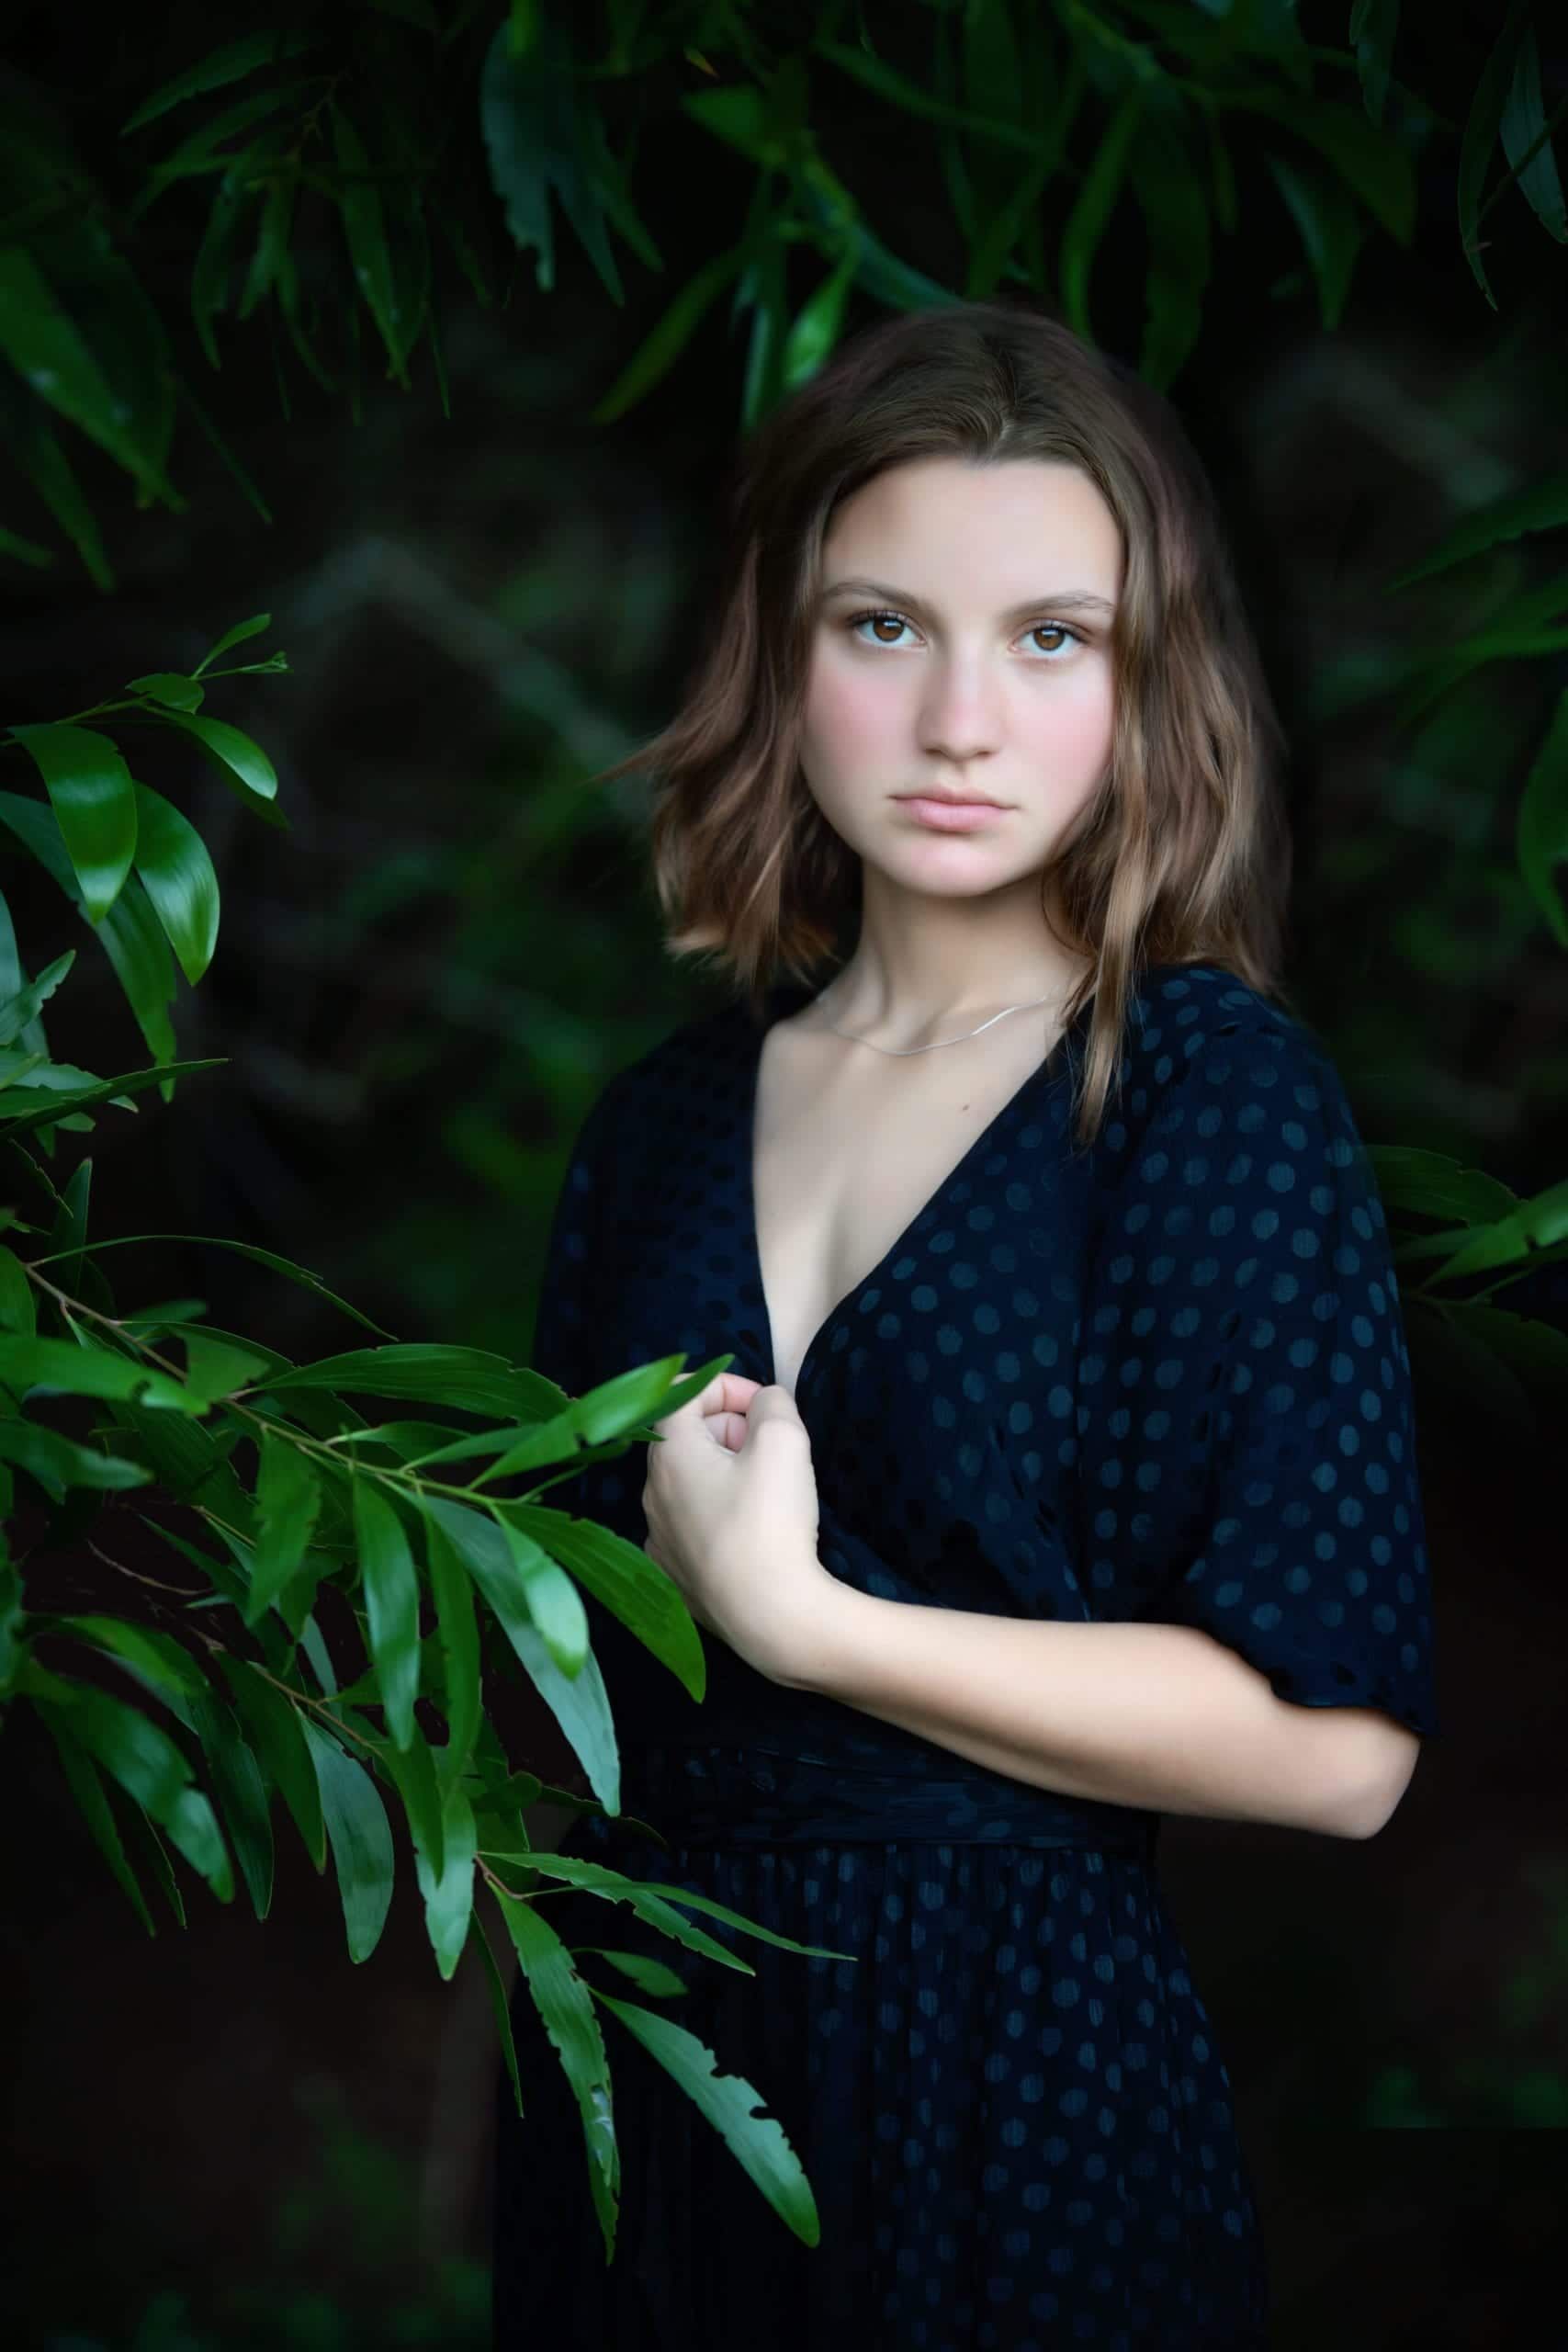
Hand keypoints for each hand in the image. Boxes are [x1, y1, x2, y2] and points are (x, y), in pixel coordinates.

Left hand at [640, 1369, 830, 1685]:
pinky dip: (718, 1516)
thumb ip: (772, 1405)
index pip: (680, 1394)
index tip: (762, 1405)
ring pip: (687, 1485)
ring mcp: (659, 1541)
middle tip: (771, 1449)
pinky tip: (752, 1535)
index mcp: (669, 1456)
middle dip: (729, 1430)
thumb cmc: (771, 1522)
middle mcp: (651, 1496)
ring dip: (724, 1473)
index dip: (725, 1387)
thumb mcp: (784, 1441)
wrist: (771, 1618)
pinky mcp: (674, 1577)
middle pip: (683, 1439)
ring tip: (767, 1493)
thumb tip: (762, 1405)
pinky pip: (692, 1527)